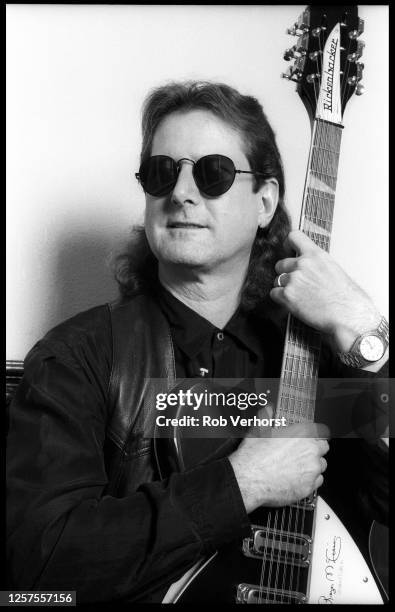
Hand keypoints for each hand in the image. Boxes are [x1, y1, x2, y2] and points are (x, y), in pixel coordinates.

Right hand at [228, 422, 328, 512]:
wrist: (248, 480)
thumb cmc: (254, 456)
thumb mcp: (259, 430)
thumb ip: (267, 417)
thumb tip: (268, 409)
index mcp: (302, 433)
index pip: (321, 431)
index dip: (315, 435)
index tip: (311, 438)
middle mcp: (311, 450)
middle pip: (323, 448)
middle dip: (315, 450)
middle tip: (301, 454)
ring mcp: (311, 469)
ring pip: (321, 466)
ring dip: (312, 466)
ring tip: (297, 467)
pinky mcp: (309, 487)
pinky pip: (317, 482)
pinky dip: (310, 481)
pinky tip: (296, 479)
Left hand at [270, 230, 381, 351]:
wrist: (349, 316)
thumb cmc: (348, 298)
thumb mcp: (335, 270)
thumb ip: (318, 265)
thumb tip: (310, 268)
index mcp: (317, 255)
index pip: (294, 237)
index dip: (288, 245)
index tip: (288, 251)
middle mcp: (303, 264)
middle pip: (281, 263)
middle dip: (286, 273)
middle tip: (297, 284)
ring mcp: (294, 279)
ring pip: (277, 280)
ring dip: (284, 287)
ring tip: (299, 296)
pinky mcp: (287, 296)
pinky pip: (274, 293)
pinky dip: (280, 299)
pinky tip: (293, 304)